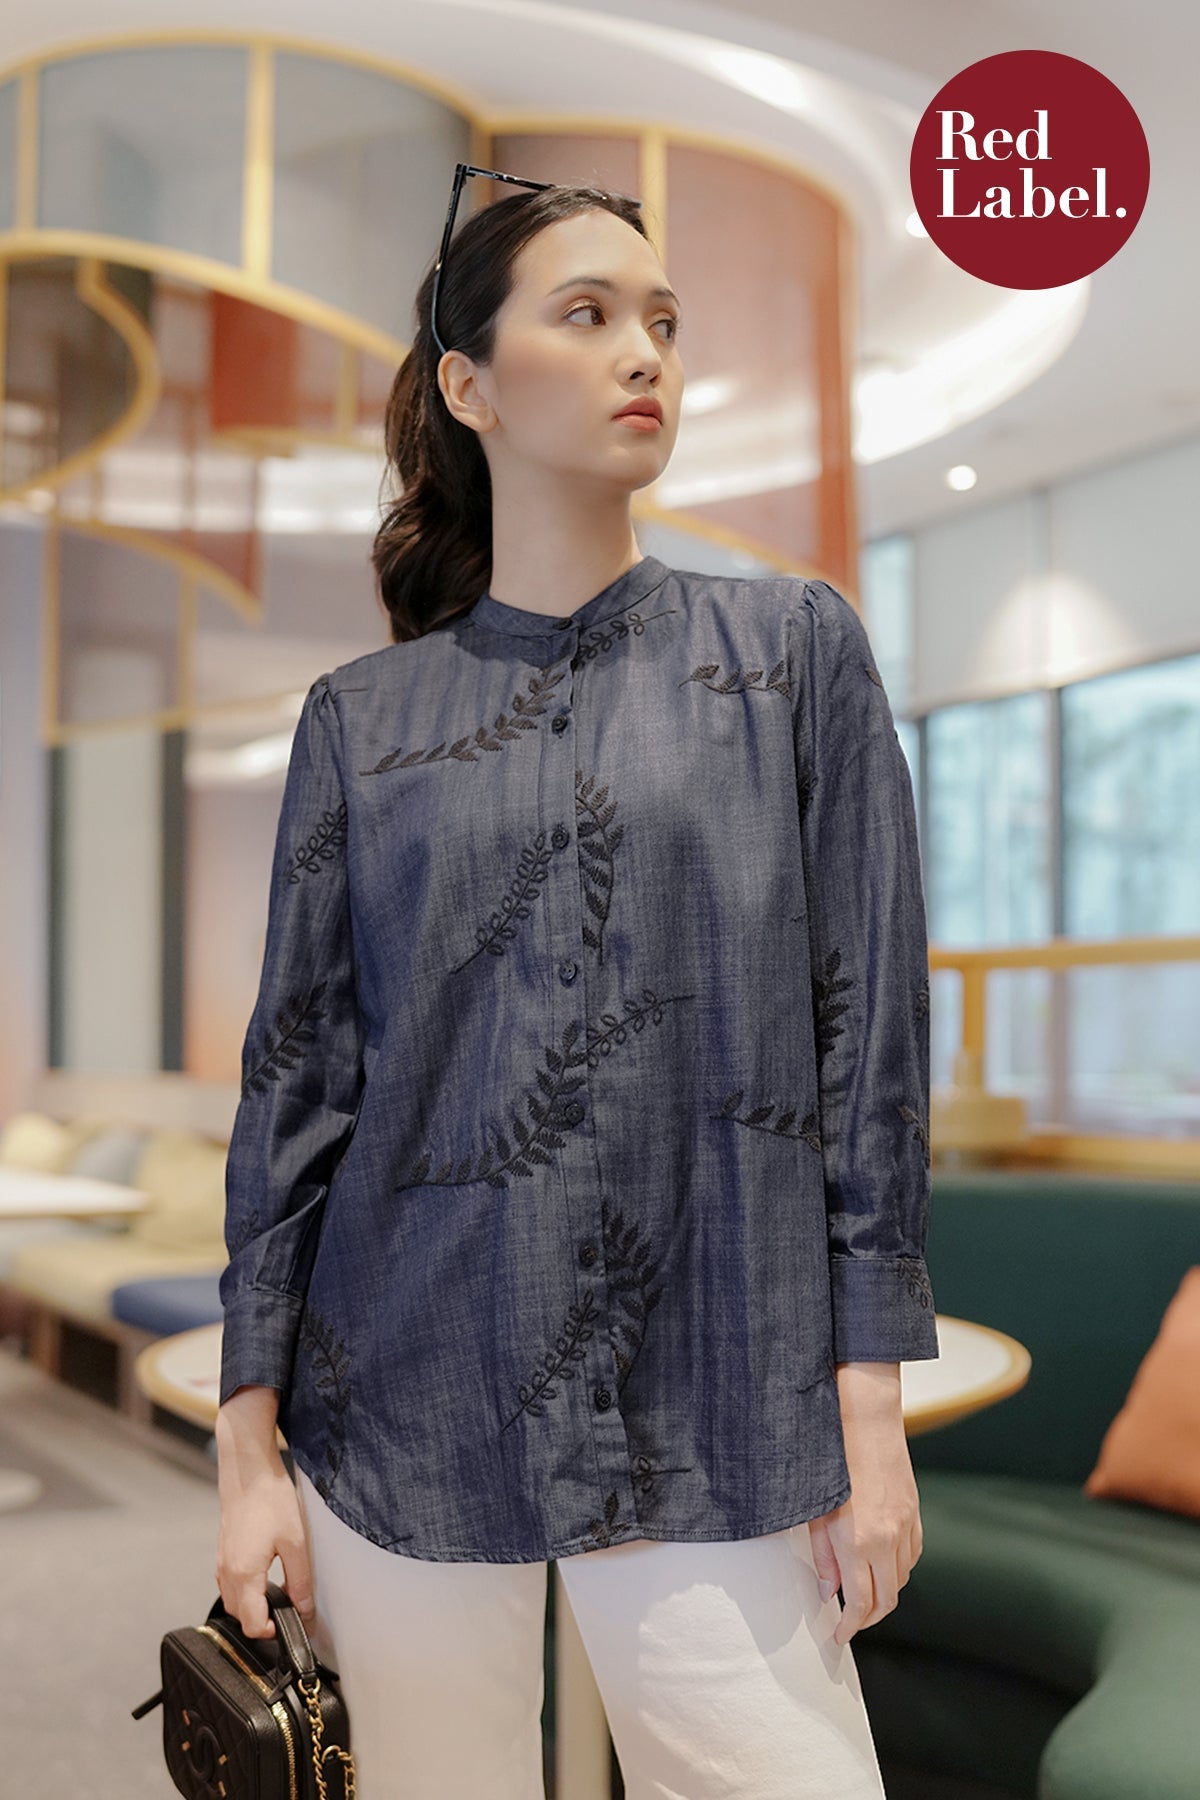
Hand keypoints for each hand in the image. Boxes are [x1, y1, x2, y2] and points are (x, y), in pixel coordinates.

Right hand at [215, 1410, 317, 1639]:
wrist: (248, 1471)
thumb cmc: (270, 1500)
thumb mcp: (295, 1542)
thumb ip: (300, 1580)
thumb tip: (305, 1609)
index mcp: (245, 1575)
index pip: (252, 1624)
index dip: (273, 1631)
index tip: (291, 1623)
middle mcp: (227, 1573)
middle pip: (240, 1617)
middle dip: (263, 1621)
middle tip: (288, 1611)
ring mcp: (221, 1562)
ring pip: (232, 1602)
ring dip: (252, 1607)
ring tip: (277, 1596)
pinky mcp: (222, 1552)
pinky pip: (228, 1585)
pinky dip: (243, 1591)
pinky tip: (262, 1578)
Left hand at [806, 1362, 922, 1646]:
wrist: (864, 1419)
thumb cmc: (830, 1460)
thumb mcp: (816, 1512)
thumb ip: (823, 1557)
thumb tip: (828, 1591)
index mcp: (859, 1543)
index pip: (860, 1604)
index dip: (850, 1627)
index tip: (838, 1635)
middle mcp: (888, 1540)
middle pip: (887, 1599)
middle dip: (868, 1617)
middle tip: (850, 1620)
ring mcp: (905, 1525)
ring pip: (902, 1578)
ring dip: (884, 1592)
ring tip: (862, 1591)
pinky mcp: (914, 1511)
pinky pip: (912, 1554)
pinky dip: (898, 1568)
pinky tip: (881, 1563)